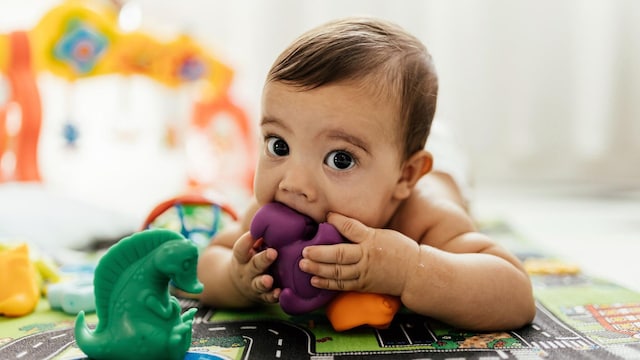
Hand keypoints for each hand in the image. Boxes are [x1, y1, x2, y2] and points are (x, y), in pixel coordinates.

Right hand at [230, 232, 280, 303]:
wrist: (238, 285)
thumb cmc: (250, 258)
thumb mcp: (249, 249)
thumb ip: (259, 238)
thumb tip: (276, 220)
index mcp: (241, 257)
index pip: (241, 248)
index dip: (246, 241)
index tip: (254, 233)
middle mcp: (246, 272)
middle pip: (254, 265)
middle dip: (263, 259)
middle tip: (273, 252)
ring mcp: (253, 285)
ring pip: (258, 284)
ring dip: (264, 282)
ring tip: (269, 280)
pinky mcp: (261, 296)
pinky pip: (267, 298)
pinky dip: (273, 296)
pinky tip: (280, 293)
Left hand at [299, 212, 419, 295]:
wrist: (414, 273)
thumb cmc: (399, 250)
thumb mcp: (382, 234)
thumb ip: (361, 231)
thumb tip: (338, 222)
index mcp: (372, 239)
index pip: (352, 227)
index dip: (338, 221)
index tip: (327, 216)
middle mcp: (367, 256)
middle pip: (339, 254)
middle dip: (320, 253)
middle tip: (305, 251)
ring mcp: (364, 273)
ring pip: (338, 272)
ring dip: (319, 269)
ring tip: (303, 265)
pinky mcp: (363, 285)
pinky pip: (343, 285)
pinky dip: (327, 284)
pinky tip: (315, 280)